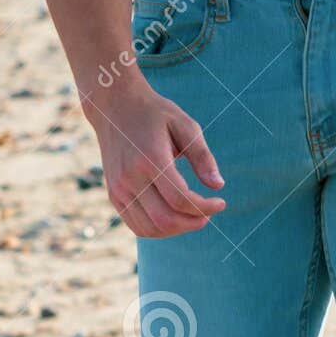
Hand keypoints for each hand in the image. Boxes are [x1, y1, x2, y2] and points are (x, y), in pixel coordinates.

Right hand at [91, 84, 226, 237]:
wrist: (115, 106)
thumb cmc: (155, 114)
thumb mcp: (184, 125)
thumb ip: (202, 156)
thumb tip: (219, 186)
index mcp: (151, 158)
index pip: (180, 199)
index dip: (205, 207)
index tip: (221, 202)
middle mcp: (130, 177)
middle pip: (165, 219)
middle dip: (193, 222)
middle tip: (209, 213)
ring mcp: (119, 189)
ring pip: (150, 229)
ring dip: (177, 229)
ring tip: (193, 216)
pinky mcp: (114, 195)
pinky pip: (137, 226)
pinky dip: (158, 229)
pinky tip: (174, 216)